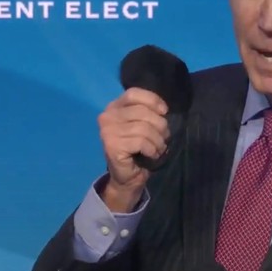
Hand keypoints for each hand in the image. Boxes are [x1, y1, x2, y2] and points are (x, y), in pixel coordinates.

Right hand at [97, 88, 169, 211]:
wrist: (127, 176)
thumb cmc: (138, 148)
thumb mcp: (143, 124)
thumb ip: (148, 112)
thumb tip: (163, 110)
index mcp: (114, 107)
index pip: (134, 93)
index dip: (152, 100)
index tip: (164, 112)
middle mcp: (107, 116)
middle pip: (142, 111)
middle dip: (160, 125)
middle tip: (163, 138)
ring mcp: (107, 131)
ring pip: (144, 128)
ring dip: (158, 140)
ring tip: (158, 148)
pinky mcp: (112, 145)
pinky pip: (141, 142)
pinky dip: (152, 149)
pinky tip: (151, 155)